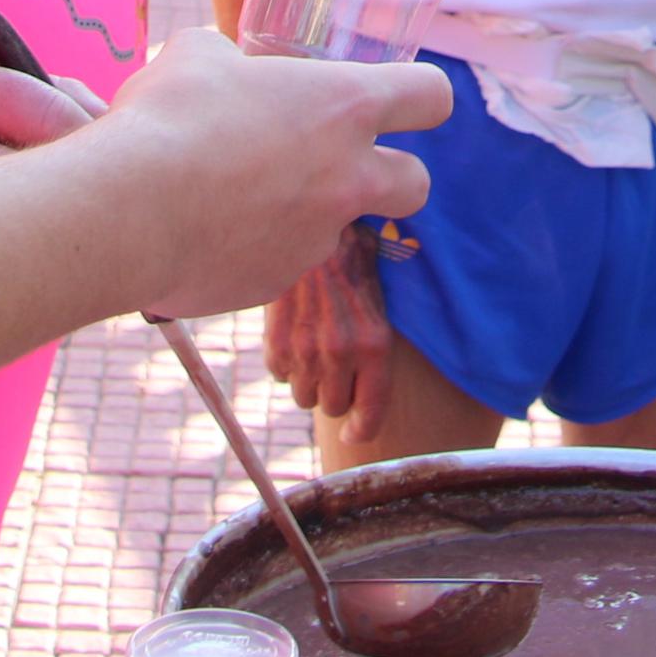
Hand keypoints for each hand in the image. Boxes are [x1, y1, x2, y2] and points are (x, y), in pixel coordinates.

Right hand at [90, 31, 446, 321]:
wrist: (129, 210)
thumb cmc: (169, 117)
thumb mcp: (197, 56)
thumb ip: (231, 63)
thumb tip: (224, 72)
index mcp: (344, 107)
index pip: (431, 95)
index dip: (421, 95)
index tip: (403, 100)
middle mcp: (347, 177)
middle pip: (417, 183)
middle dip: (393, 174)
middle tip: (341, 163)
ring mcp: (315, 239)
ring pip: (333, 227)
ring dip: (300, 212)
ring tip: (228, 194)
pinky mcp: (274, 284)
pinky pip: (274, 261)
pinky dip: (249, 248)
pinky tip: (200, 231)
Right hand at [265, 224, 395, 435]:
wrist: (312, 224)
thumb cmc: (354, 257)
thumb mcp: (380, 299)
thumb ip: (377, 344)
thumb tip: (375, 384)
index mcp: (375, 344)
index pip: (371, 414)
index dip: (362, 430)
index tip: (354, 432)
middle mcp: (341, 353)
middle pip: (334, 408)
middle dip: (336, 394)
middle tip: (337, 370)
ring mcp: (305, 351)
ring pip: (304, 396)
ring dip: (310, 381)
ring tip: (315, 350)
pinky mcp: (275, 343)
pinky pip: (280, 375)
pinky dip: (286, 363)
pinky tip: (294, 336)